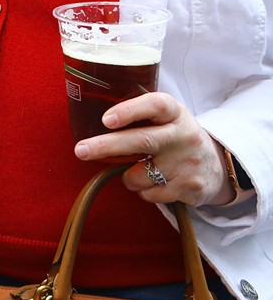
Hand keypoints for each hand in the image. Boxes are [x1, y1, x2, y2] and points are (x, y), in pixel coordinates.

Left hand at [74, 92, 232, 205]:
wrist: (218, 167)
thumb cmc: (176, 138)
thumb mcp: (166, 120)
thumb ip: (140, 119)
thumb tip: (93, 128)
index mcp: (175, 113)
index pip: (155, 105)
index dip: (130, 111)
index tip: (106, 119)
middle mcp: (184, 135)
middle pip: (142, 140)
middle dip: (106, 146)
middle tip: (80, 150)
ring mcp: (188, 163)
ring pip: (138, 174)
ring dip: (128, 176)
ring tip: (141, 169)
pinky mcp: (190, 188)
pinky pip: (149, 194)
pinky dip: (144, 191)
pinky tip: (157, 182)